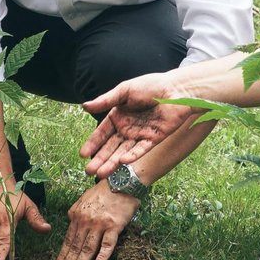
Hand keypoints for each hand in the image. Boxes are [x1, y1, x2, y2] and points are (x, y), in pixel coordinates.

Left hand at [56, 181, 139, 259]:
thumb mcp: (84, 199)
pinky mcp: (114, 226)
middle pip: (75, 246)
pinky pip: (107, 245)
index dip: (63, 254)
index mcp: (77, 214)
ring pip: (87, 248)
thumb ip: (77, 213)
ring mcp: (100, 224)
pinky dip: (101, 257)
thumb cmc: (104, 190)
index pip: (68, 239)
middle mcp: (86, 220)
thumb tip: (72, 225)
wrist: (122, 181)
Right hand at [80, 73, 196, 175]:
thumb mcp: (124, 91)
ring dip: (113, 163)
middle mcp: (128, 128)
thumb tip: (84, 106)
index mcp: (119, 116)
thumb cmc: (151, 86)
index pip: (102, 133)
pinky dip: (133, 155)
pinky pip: (141, 149)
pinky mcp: (154, 139)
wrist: (176, 89)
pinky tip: (122, 162)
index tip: (83, 155)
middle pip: (111, 147)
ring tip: (101, 174)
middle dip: (100, 159)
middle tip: (89, 171)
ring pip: (124, 152)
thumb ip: (106, 100)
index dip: (93, 143)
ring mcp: (140, 135)